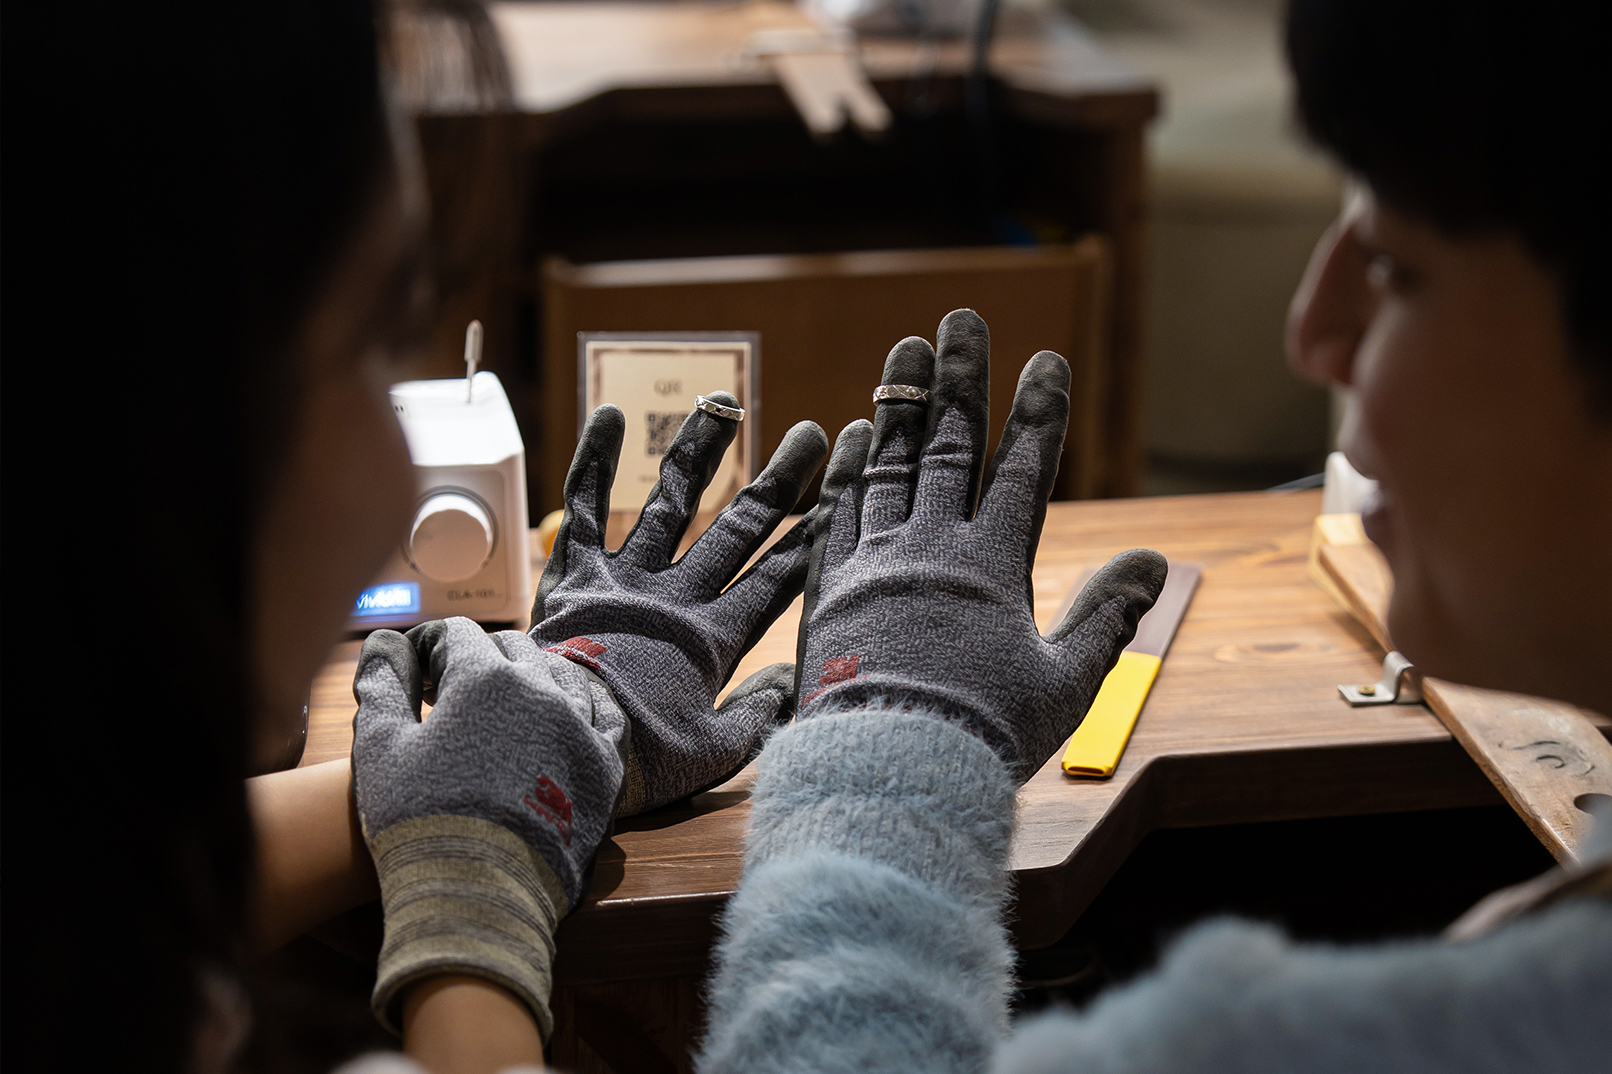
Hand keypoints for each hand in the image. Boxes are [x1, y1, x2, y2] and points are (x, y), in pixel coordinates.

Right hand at [352, 618, 625, 1035]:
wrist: (479, 895)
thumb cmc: (419, 819)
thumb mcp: (381, 748)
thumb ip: (382, 684)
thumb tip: (381, 641)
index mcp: (485, 678)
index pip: (459, 635)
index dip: (433, 646)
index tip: (419, 668)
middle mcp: (541, 690)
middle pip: (512, 650)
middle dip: (480, 658)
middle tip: (454, 688)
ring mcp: (580, 725)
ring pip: (559, 676)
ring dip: (530, 679)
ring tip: (505, 703)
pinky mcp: (605, 764)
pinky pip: (602, 715)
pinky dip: (580, 707)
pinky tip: (561, 717)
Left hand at [531, 392, 829, 815]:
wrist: (557, 744)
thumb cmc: (635, 759)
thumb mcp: (711, 754)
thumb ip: (758, 714)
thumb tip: (793, 680)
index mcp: (715, 640)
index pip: (779, 576)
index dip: (814, 533)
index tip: (842, 494)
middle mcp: (678, 597)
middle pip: (740, 527)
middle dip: (780, 480)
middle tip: (811, 435)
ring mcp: (626, 578)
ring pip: (674, 500)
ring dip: (703, 449)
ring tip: (725, 401)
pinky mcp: (574, 572)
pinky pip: (585, 504)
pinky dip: (597, 459)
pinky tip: (612, 413)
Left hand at [797, 310, 1167, 780]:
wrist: (890, 769)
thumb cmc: (986, 733)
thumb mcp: (1067, 681)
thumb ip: (1109, 615)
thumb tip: (1154, 561)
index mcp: (996, 566)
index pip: (1024, 468)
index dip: (1037, 411)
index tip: (1045, 360)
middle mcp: (934, 548)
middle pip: (952, 446)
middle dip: (961, 379)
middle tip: (960, 320)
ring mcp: (877, 561)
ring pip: (892, 465)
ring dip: (902, 405)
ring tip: (905, 351)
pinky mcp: (831, 587)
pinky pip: (840, 512)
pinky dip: (850, 469)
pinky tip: (853, 432)